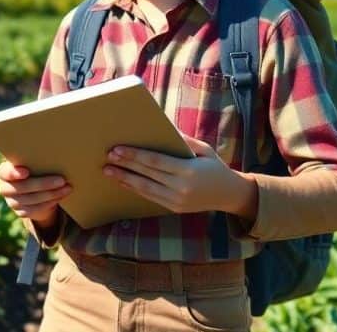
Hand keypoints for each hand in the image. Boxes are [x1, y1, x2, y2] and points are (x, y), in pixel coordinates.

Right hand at [0, 161, 71, 223]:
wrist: (34, 187)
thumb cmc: (35, 167)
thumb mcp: (33, 161)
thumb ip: (36, 158)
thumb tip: (54, 147)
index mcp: (4, 172)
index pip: (5, 173)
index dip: (14, 173)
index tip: (26, 171)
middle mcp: (5, 188)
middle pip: (22, 187)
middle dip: (43, 184)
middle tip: (62, 180)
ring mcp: (12, 202)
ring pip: (31, 200)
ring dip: (51, 194)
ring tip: (67, 188)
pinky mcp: (21, 212)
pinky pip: (35, 210)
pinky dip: (50, 203)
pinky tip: (61, 196)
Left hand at [102, 135, 255, 216]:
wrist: (228, 194)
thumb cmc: (215, 166)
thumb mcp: (203, 149)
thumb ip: (183, 140)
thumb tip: (162, 127)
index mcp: (189, 171)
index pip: (155, 162)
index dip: (135, 156)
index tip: (118, 149)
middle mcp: (181, 188)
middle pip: (147, 175)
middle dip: (126, 165)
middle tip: (108, 157)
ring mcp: (176, 200)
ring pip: (144, 189)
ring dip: (125, 179)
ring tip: (108, 171)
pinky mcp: (173, 208)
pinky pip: (150, 197)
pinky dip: (135, 189)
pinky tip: (124, 181)